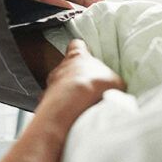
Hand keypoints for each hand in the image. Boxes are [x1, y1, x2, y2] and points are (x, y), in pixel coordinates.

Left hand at [1, 40, 122, 161]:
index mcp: (78, 56)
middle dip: (76, 77)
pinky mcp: (46, 100)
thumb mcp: (114, 81)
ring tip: (82, 105)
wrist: (74, 102)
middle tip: (88, 88)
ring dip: (68, 94)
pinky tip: (73, 116)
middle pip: (67, 67)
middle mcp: (61, 66)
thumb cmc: (95, 85)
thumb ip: (112, 82)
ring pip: (59, 86)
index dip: (81, 50)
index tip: (86, 54)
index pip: (76, 45)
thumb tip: (115, 89)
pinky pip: (55, 103)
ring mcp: (51, 83)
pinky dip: (63, 108)